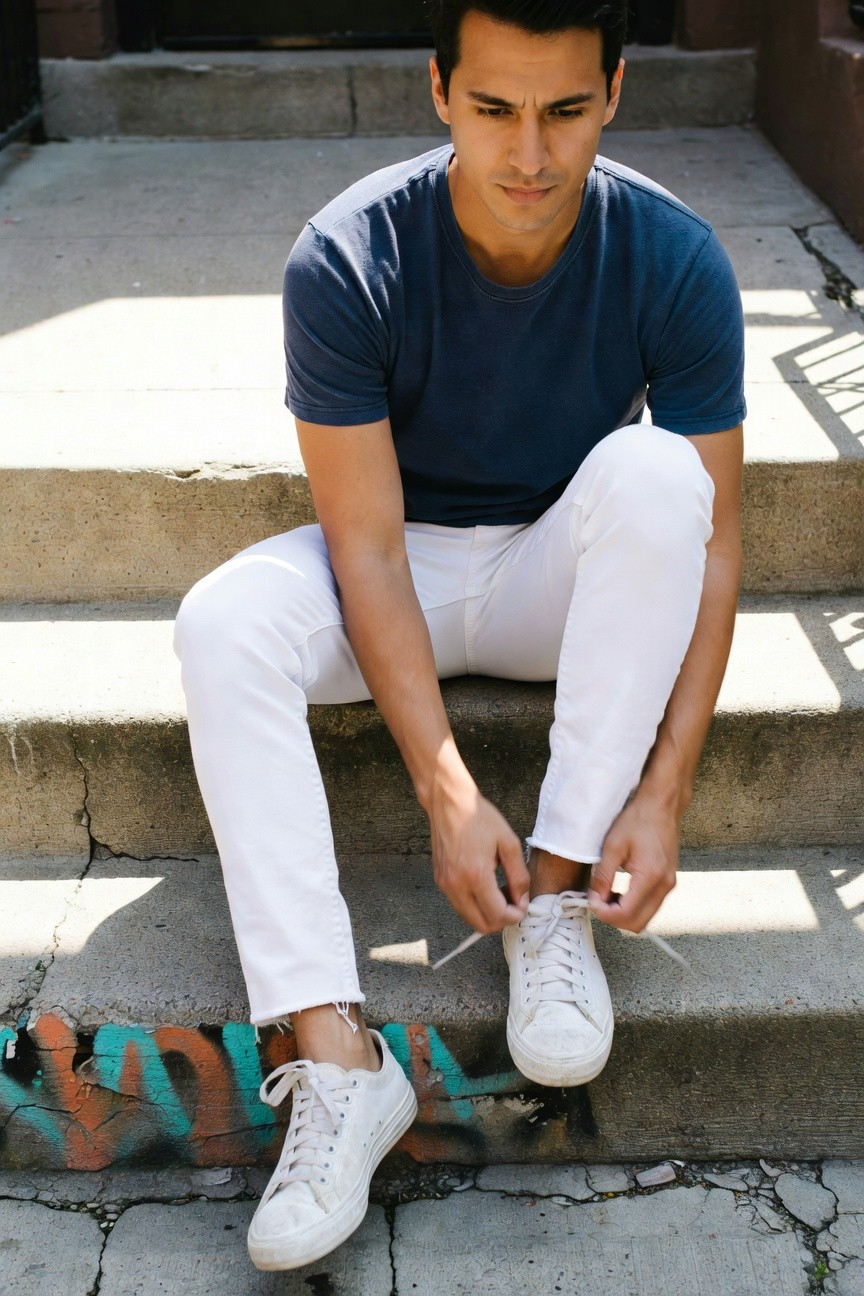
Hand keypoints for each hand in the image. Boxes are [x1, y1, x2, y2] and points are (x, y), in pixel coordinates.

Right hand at [428, 768, 528, 933]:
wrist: (448, 802)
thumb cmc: (478, 817)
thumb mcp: (508, 842)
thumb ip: (518, 875)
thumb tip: (522, 899)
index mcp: (475, 875)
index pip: (497, 915)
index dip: (515, 915)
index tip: (523, 902)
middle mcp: (456, 885)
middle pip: (482, 925)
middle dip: (502, 919)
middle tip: (513, 901)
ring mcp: (445, 885)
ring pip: (469, 919)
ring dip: (488, 914)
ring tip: (500, 892)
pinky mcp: (440, 881)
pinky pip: (460, 906)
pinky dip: (475, 905)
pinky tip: (486, 886)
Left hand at [587, 794, 679, 932]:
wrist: (661, 807)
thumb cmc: (637, 821)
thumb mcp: (613, 846)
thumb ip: (603, 876)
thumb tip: (595, 899)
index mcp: (650, 877)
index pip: (626, 914)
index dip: (605, 914)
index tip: (591, 901)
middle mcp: (664, 886)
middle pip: (638, 923)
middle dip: (613, 918)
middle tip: (597, 902)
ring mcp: (669, 885)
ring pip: (645, 918)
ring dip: (623, 914)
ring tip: (606, 896)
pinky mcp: (668, 882)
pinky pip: (650, 907)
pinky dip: (633, 906)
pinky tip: (619, 892)